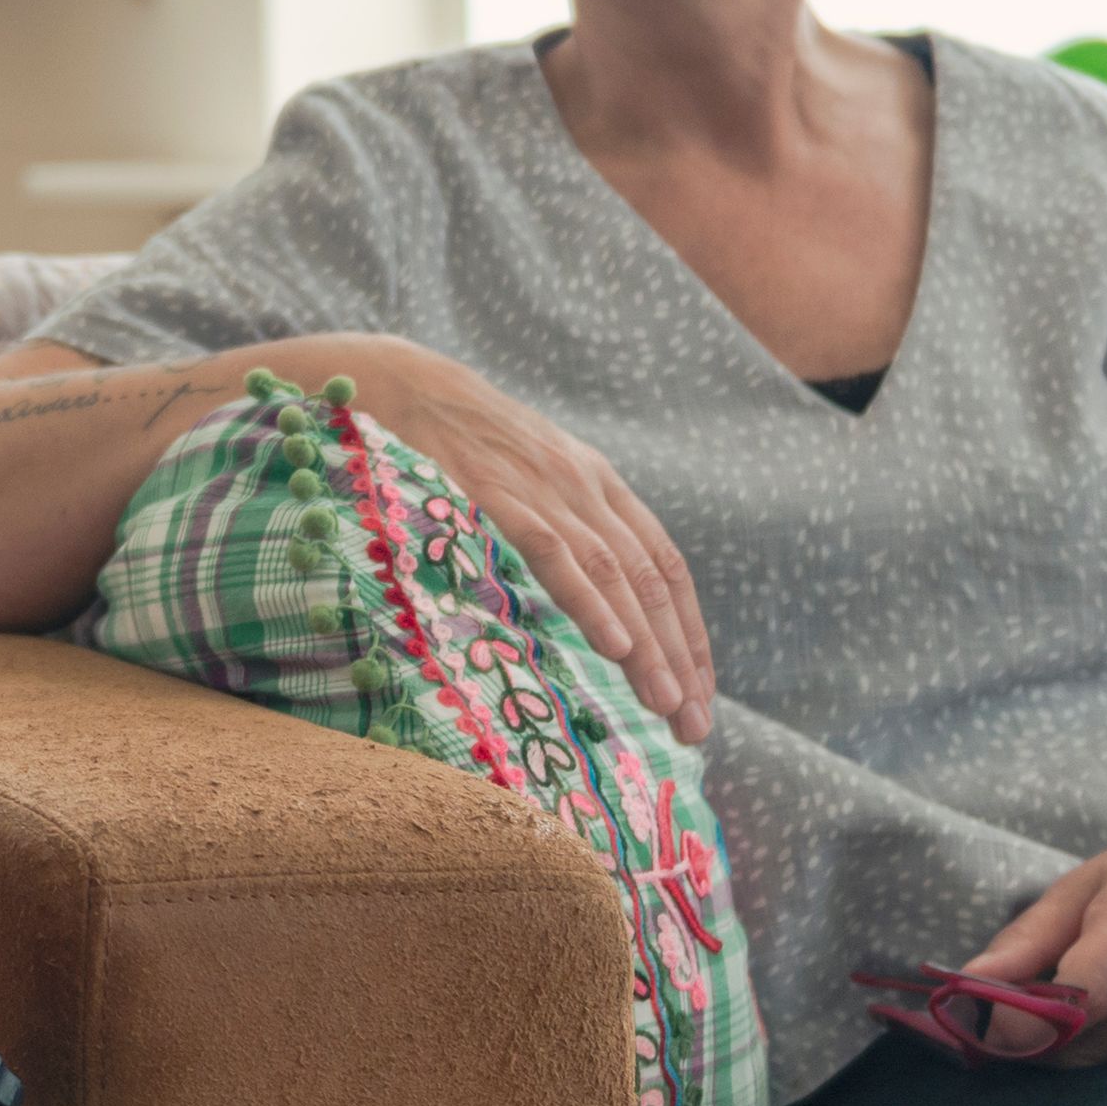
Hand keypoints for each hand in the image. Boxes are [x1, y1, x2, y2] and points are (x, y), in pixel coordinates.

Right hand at [304, 340, 718, 740]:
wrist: (406, 380)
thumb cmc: (460, 442)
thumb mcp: (529, 477)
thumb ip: (563, 528)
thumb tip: (587, 600)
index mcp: (599, 484)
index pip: (664, 565)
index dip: (687, 631)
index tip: (700, 691)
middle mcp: (587, 487)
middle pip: (651, 580)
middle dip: (679, 656)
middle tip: (696, 725)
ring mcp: (547, 490)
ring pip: (616, 575)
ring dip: (648, 645)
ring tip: (668, 705)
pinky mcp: (502, 494)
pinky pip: (557, 555)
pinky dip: (591, 602)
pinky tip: (616, 646)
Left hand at [962, 786, 1106, 1066]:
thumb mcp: (1090, 881)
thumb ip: (1027, 939)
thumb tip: (963, 987)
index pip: (1078, 1000)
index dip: (1024, 1025)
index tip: (986, 1028)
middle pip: (1084, 1049)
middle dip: (1037, 1044)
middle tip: (1015, 1018)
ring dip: (1081, 1052)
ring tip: (1078, 1009)